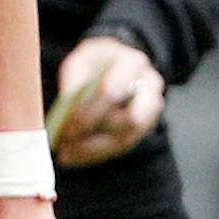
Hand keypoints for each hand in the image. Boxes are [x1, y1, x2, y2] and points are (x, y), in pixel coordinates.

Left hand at [53, 35, 164, 166]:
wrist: (116, 64)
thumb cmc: (94, 63)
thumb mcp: (79, 62)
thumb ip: (74, 83)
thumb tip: (68, 112)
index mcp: (131, 63)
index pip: (111, 91)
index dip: (88, 112)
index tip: (68, 127)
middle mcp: (149, 87)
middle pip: (129, 120)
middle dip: (96, 136)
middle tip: (67, 145)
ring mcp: (151, 110)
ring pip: (127, 138)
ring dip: (95, 151)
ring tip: (67, 154)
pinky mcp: (145, 127)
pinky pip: (123, 146)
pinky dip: (98, 154)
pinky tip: (76, 156)